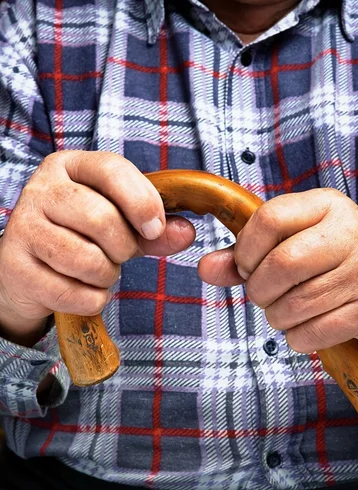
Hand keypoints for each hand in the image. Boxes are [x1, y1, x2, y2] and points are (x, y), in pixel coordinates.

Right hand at [0, 150, 194, 339]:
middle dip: (123, 248)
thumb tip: (186, 232)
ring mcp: (23, 226)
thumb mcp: (121, 225)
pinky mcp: (14, 265)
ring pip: (86, 259)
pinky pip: (70, 292)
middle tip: (119, 255)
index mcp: (71, 166)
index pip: (112, 169)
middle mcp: (42, 189)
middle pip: (101, 219)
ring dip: (105, 276)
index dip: (142, 202)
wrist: (29, 270)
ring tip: (99, 272)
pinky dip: (90, 300)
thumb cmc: (81, 239)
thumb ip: (154, 229)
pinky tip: (83, 291)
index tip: (155, 229)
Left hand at [199, 188, 357, 352]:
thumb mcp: (287, 242)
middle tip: (263, 294)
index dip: (245, 250)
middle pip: (281, 264)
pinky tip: (305, 325)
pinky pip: (312, 332)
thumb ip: (243, 253)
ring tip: (285, 309)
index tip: (247, 266)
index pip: (269, 219)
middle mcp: (350, 232)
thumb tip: (206, 269)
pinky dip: (297, 337)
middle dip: (259, 289)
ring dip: (276, 316)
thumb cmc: (322, 260)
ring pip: (295, 304)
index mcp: (325, 205)